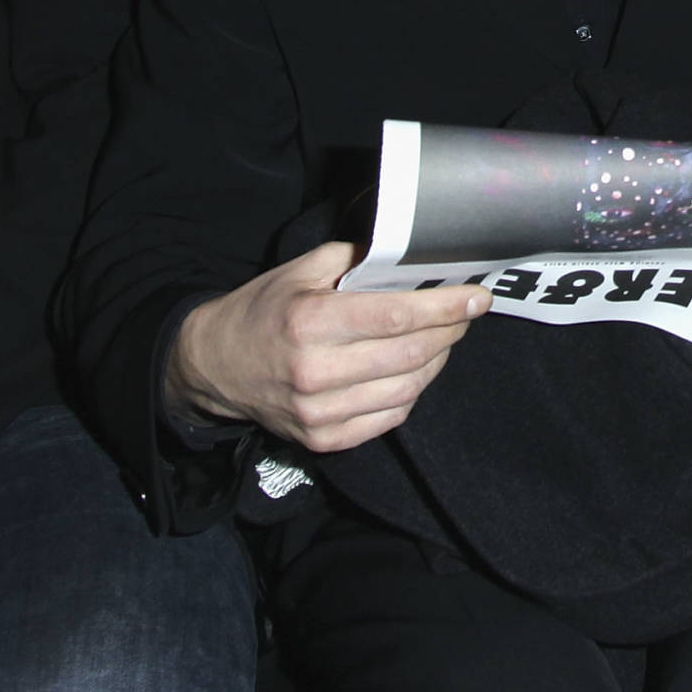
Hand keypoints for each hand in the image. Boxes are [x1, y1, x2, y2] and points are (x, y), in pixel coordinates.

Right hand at [167, 241, 490, 452]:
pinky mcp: (323, 440)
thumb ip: (357, 258)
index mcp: (309, 322)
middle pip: (409, 354)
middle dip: (450, 330)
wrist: (214, 366)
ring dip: (437, 360)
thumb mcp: (301, 269)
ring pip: (408, 388)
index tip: (477, 297)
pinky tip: (414, 368)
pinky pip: (391, 417)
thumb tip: (414, 252)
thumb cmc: (264, 310)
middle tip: (465, 313)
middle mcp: (314, 372)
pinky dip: (413, 391)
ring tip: (443, 338)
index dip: (445, 306)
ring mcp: (318, 412)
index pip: (395, 316)